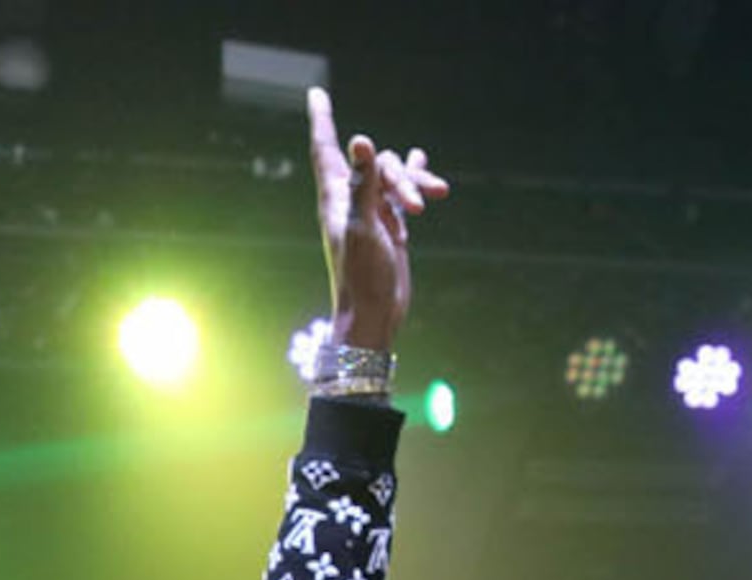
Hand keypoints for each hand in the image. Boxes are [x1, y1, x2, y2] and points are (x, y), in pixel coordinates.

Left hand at [307, 87, 447, 353]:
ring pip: (394, 176)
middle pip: (376, 163)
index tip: (316, 93)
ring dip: (414, 183)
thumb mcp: (365, 226)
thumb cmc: (362, 275)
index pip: (326, 149)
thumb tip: (361, 141)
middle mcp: (351, 200)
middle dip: (400, 176)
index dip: (322, 119)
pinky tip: (424, 167)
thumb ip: (364, 184)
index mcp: (335, 198)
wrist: (374, 314)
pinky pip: (402, 192)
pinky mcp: (389, 225)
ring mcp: (371, 211)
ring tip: (435, 197)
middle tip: (417, 208)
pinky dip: (415, 181)